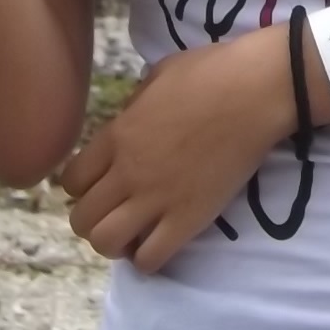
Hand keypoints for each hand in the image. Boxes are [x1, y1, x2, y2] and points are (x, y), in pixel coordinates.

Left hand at [59, 29, 291, 274]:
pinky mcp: (189, 218)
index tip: (102, 185)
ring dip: (114, 243)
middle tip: (118, 213)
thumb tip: (130, 120)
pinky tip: (160, 242)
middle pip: (82, 218)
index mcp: (117, 135)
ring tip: (134, 234)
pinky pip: (150, 258)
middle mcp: (127, 172)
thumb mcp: (158, 75)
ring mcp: (157, 198)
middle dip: (93, 220)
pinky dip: (147, 258)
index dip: (82, 188)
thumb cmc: (213, 72)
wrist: (257, 90)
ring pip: (105, 242)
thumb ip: (135, 105)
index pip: (72, 181)